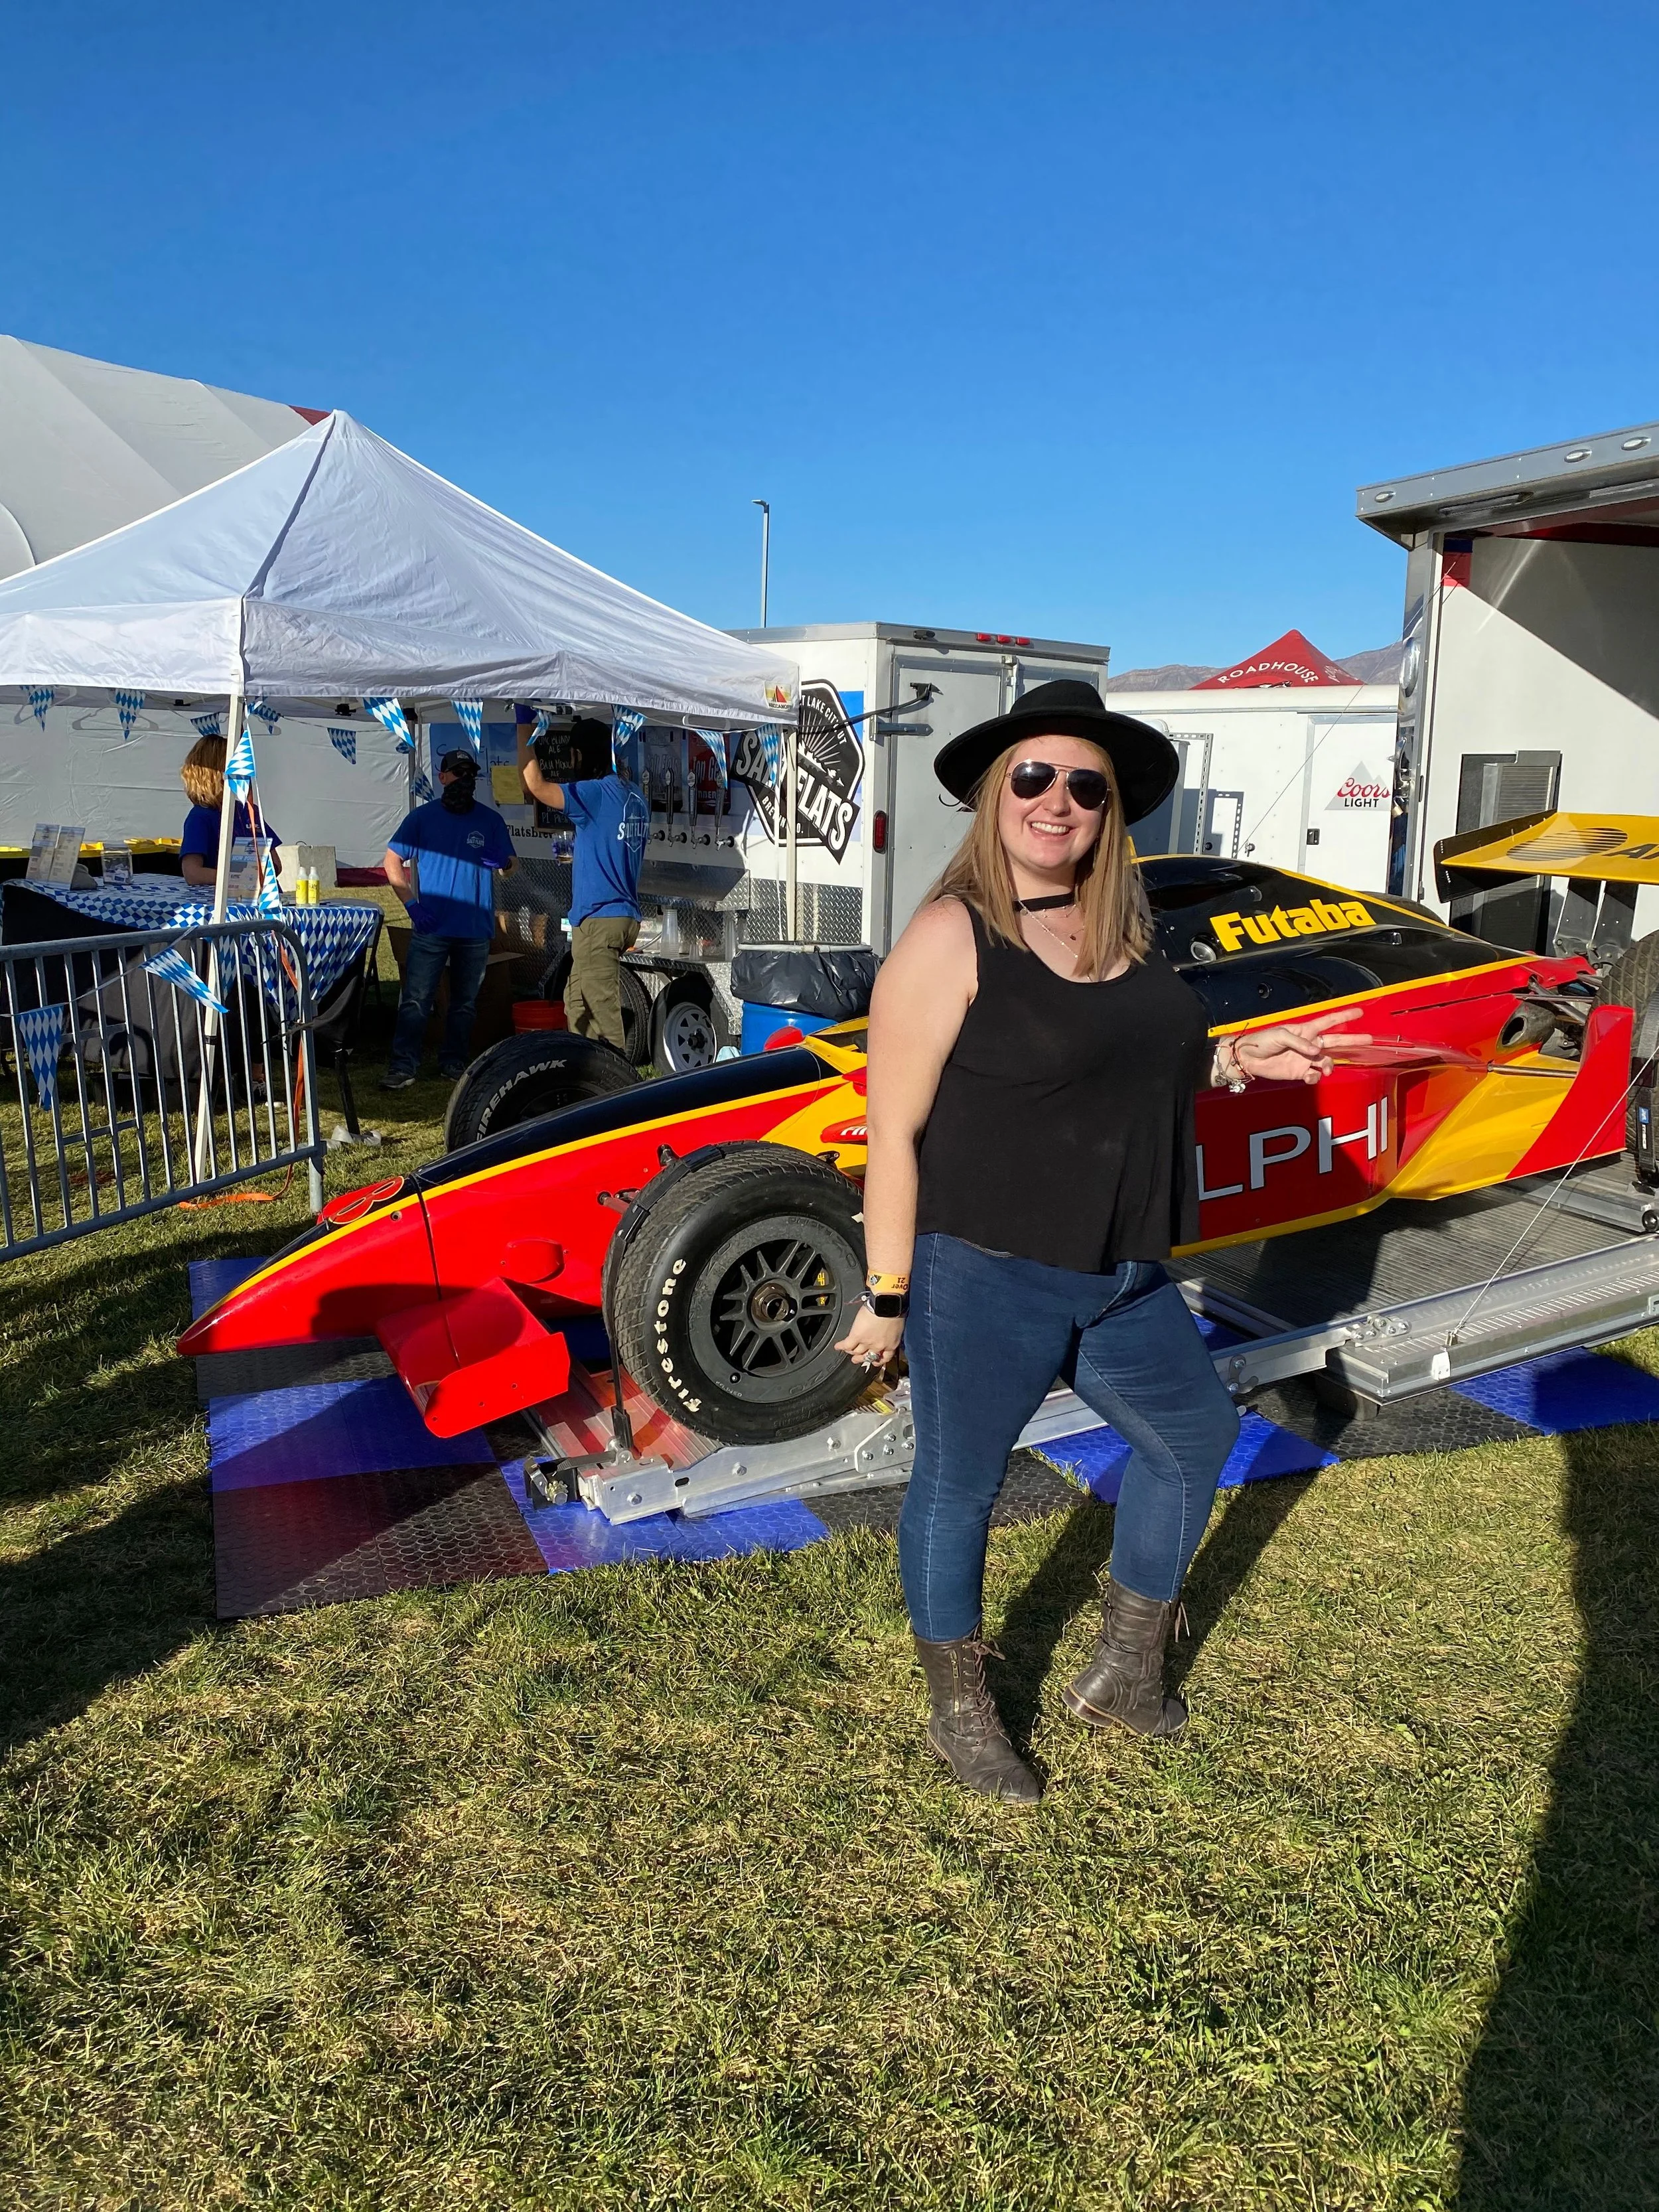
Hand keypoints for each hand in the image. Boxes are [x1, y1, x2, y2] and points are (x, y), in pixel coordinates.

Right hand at [835, 1301, 904, 1372]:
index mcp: (891, 1344)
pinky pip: (847, 1344)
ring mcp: (867, 1342)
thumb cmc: (895, 1310)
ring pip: (856, 1352)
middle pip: (868, 1357)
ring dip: (851, 1352)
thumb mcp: (897, 1325)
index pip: (885, 1357)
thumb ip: (892, 1332)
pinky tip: (837, 1347)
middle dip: (862, 1359)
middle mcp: (879, 1346)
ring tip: (847, 1352)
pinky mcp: (856, 1336)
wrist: (887, 1305)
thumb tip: (888, 1330)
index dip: (878, 1360)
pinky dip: (841, 1346)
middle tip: (857, 1359)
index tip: (875, 1361)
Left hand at [1232, 1006, 1371, 1085]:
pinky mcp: (1300, 1072)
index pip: (1329, 1021)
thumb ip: (1299, 1042)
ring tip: (1326, 1070)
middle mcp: (1309, 1044)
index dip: (1344, 1016)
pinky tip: (1310, 1076)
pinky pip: (1314, 1075)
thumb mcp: (1279, 1035)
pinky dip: (1315, 1077)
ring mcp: (1306, 1059)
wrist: (1248, 1058)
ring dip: (1330, 1066)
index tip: (1359, 1012)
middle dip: (1353, 1040)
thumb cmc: (1261, 1041)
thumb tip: (1315, 1051)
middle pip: (1336, 1041)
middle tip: (1369, 1039)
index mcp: (1305, 1030)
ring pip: (1327, 1061)